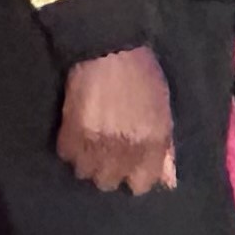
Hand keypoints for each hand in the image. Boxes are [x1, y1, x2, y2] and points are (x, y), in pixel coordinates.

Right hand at [57, 45, 177, 193]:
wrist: (110, 49)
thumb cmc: (143, 75)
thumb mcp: (164, 110)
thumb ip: (166, 147)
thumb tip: (168, 181)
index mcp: (151, 143)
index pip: (140, 184)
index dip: (134, 175)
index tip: (130, 164)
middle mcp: (124, 149)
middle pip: (108, 182)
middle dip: (108, 169)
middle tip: (108, 151)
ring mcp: (95, 143)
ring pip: (84, 172)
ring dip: (87, 160)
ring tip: (90, 142)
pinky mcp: (70, 132)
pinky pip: (66, 155)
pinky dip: (71, 147)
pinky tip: (77, 131)